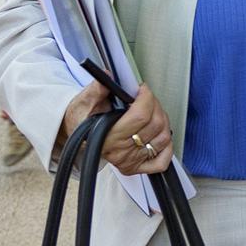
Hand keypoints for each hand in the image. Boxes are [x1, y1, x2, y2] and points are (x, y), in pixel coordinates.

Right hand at [57, 83, 174, 174]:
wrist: (77, 135)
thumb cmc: (82, 119)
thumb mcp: (84, 101)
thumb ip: (97, 89)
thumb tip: (107, 77)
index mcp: (107, 136)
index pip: (140, 115)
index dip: (146, 97)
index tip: (142, 89)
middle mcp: (120, 152)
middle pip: (155, 124)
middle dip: (155, 105)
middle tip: (147, 99)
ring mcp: (130, 161)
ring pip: (163, 138)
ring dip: (163, 121)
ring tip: (152, 113)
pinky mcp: (136, 167)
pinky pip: (162, 160)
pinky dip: (167, 146)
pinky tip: (158, 134)